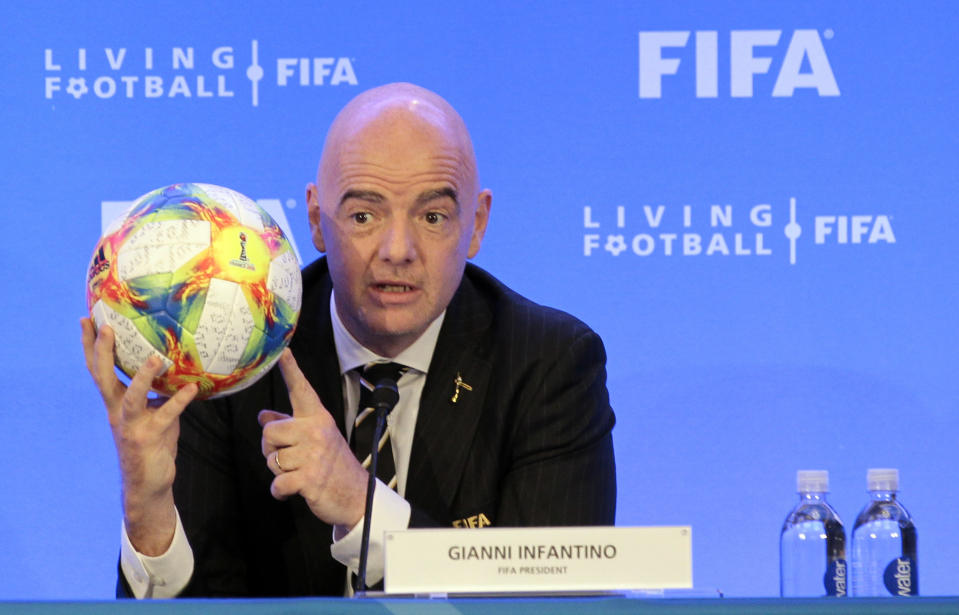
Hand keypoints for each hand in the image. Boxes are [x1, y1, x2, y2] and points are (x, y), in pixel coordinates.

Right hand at [81, 317, 197, 554]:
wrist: (149, 484)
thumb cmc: (153, 443)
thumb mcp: (154, 412)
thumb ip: (160, 391)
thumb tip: (180, 364)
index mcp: (115, 403)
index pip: (98, 369)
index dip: (90, 346)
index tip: (87, 319)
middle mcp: (117, 412)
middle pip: (103, 377)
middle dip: (102, 352)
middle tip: (106, 327)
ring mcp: (131, 425)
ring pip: (131, 397)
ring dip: (143, 377)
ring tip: (155, 358)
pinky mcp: (148, 438)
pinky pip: (165, 415)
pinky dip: (178, 401)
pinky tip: (192, 388)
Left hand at [259, 349, 367, 528]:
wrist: (357, 496)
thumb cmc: (334, 464)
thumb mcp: (316, 439)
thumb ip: (289, 425)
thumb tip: (263, 415)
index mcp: (318, 418)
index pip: (301, 390)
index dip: (290, 369)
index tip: (282, 351)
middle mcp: (316, 431)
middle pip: (269, 432)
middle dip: (271, 448)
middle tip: (290, 458)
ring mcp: (314, 454)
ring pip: (271, 459)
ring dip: (279, 471)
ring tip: (300, 472)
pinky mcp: (309, 478)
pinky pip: (277, 483)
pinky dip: (280, 491)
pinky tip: (294, 489)